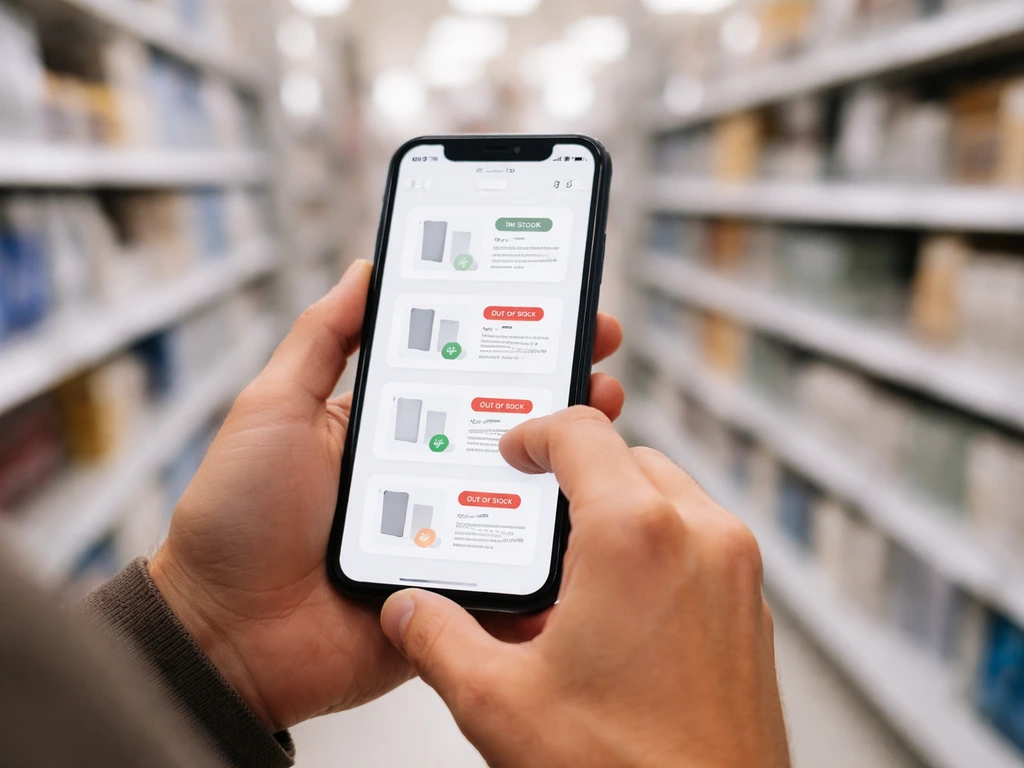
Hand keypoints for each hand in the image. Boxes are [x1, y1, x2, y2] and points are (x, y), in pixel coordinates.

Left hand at [148, 260, 626, 731]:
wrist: (224, 636)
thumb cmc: (235, 518)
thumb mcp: (272, 409)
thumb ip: (321, 339)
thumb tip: (364, 269)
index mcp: (390, 429)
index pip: (465, 376)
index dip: (513, 343)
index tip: (562, 311)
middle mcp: (426, 477)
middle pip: (507, 432)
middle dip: (561, 399)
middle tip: (601, 368)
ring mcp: (445, 537)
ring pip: (522, 499)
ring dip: (569, 471)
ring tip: (607, 439)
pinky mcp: (453, 594)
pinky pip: (514, 572)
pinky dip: (552, 556)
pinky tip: (590, 525)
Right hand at [379, 407, 788, 767]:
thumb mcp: (499, 703)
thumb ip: (438, 640)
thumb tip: (407, 612)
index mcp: (636, 536)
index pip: (581, 433)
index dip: (535, 432)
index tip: (514, 452)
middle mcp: (700, 538)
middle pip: (627, 459)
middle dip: (575, 475)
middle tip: (532, 515)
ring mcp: (737, 572)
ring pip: (669, 495)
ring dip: (619, 507)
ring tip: (571, 567)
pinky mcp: (753, 607)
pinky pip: (700, 540)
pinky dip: (658, 545)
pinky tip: (617, 606)